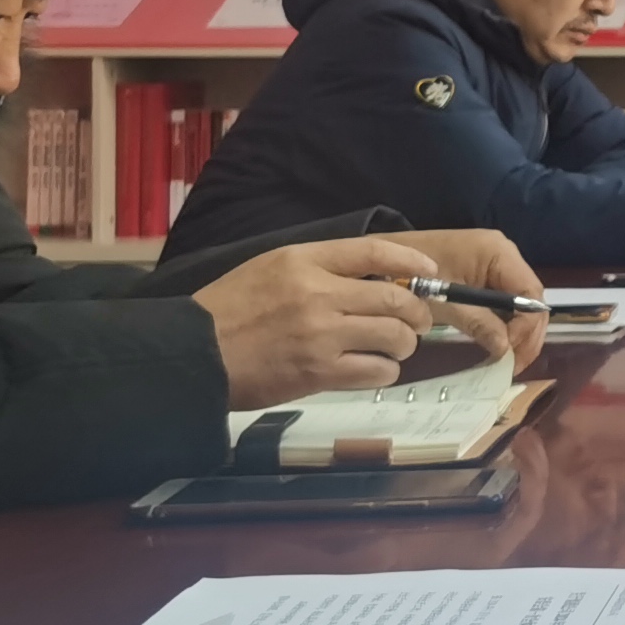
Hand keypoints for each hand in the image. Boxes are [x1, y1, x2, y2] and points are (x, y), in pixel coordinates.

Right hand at [194, 235, 440, 408]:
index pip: (376, 252)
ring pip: (395, 336)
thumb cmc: (230, 310)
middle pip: (397, 298)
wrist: (194, 354)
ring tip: (393, 348)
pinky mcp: (319, 372)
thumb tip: (372, 277)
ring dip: (403, 344)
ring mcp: (321, 334)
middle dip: (417, 312)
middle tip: (415, 322)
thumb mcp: (270, 268)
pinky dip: (385, 371)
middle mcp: (318, 293)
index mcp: (304, 260)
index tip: (430, 272)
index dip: (412, 262)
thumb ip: (319, 268)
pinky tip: (373, 369)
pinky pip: (378, 371)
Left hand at [387, 228, 548, 368]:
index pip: (530, 293)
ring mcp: (496, 264)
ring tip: (508, 360)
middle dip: (527, 334)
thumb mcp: (444, 303)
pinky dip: (505, 324)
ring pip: (521, 303)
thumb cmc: (408, 276)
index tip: (510, 353)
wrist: (379, 260)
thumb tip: (506, 350)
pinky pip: (505, 301)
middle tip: (515, 365)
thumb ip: (479, 323)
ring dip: (518, 332)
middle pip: (530, 299)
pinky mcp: (485, 274)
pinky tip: (498, 344)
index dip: (526, 327)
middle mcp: (504, 254)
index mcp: (498, 252)